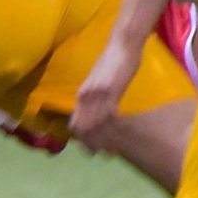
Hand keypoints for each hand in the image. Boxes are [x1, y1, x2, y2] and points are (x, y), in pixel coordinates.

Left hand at [71, 36, 142, 150]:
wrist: (122, 44)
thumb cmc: (114, 63)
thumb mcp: (99, 83)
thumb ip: (95, 98)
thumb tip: (96, 115)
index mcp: (82, 95)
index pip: (75, 125)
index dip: (84, 140)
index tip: (95, 150)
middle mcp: (85, 96)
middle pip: (82, 129)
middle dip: (93, 144)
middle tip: (106, 153)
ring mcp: (96, 93)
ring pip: (93, 125)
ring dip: (102, 139)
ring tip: (113, 149)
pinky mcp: (109, 90)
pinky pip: (106, 115)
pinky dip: (111, 128)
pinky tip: (120, 135)